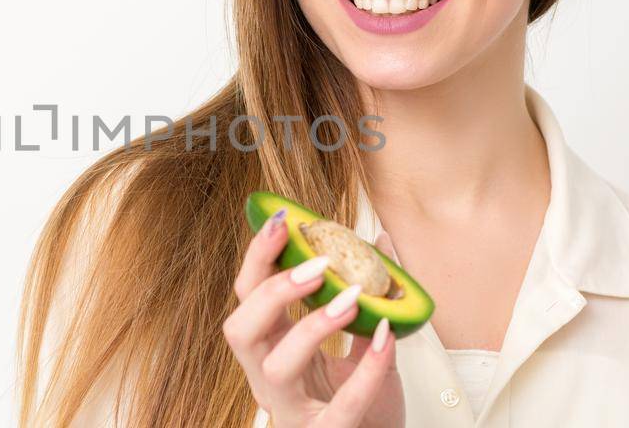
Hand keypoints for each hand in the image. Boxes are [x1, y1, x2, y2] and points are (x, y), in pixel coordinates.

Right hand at [222, 210, 403, 427]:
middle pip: (240, 329)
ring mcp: (291, 411)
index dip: (257, 258)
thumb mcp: (364, 344)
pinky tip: (387, 339)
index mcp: (272, 349)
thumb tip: (380, 243)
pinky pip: (341, 405)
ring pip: (275, 367)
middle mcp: (269, 380)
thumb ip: (366, 300)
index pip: (247, 297)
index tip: (281, 220)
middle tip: (316, 264)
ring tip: (351, 299)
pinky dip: (367, 370)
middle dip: (272, 290)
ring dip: (311, 326)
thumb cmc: (367, 406)